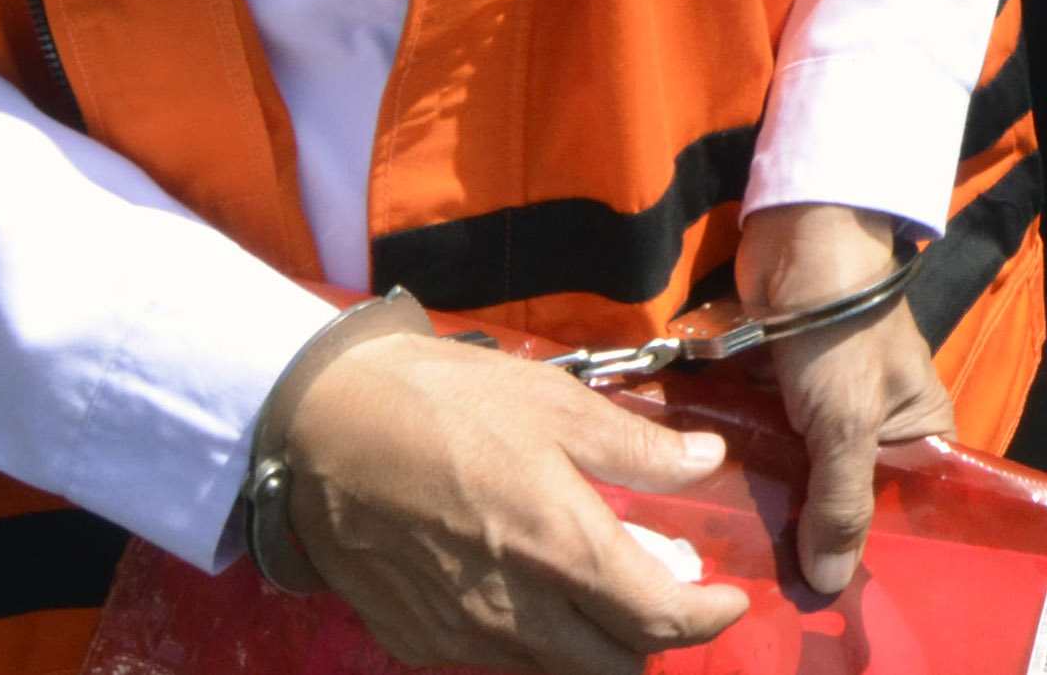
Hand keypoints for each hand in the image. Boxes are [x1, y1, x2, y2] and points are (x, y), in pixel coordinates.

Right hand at [283, 331, 747, 674]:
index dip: (708, 621)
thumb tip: (706, 463)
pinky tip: (518, 583)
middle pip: (616, 668)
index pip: (659, 622)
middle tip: (658, 586)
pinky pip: (495, 660)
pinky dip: (528, 638)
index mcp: (559, 546)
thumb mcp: (551, 401)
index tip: (728, 600)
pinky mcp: (418, 642)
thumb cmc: (441, 399)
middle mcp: (517, 611)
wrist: (318, 423)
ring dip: (590, 642)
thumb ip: (636, 447)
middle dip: (651, 638)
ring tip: (587, 581)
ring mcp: (463, 636)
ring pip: (557, 672)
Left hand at [740, 202, 952, 595]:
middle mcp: (876, 429)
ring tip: (735, 572)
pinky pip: (761, 449)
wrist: (797, 236)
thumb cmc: (841, 331)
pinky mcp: (775, 394)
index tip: (836, 614)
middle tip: (776, 603)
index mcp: (919, 436)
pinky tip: (713, 520)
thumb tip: (828, 587)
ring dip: (769, 513)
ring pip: (796, 481)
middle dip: (812, 544)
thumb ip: (840, 504)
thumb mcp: (849, 423)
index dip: (874, 561)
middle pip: (844, 504)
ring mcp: (821, 412)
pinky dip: (741, 473)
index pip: (905, 516)